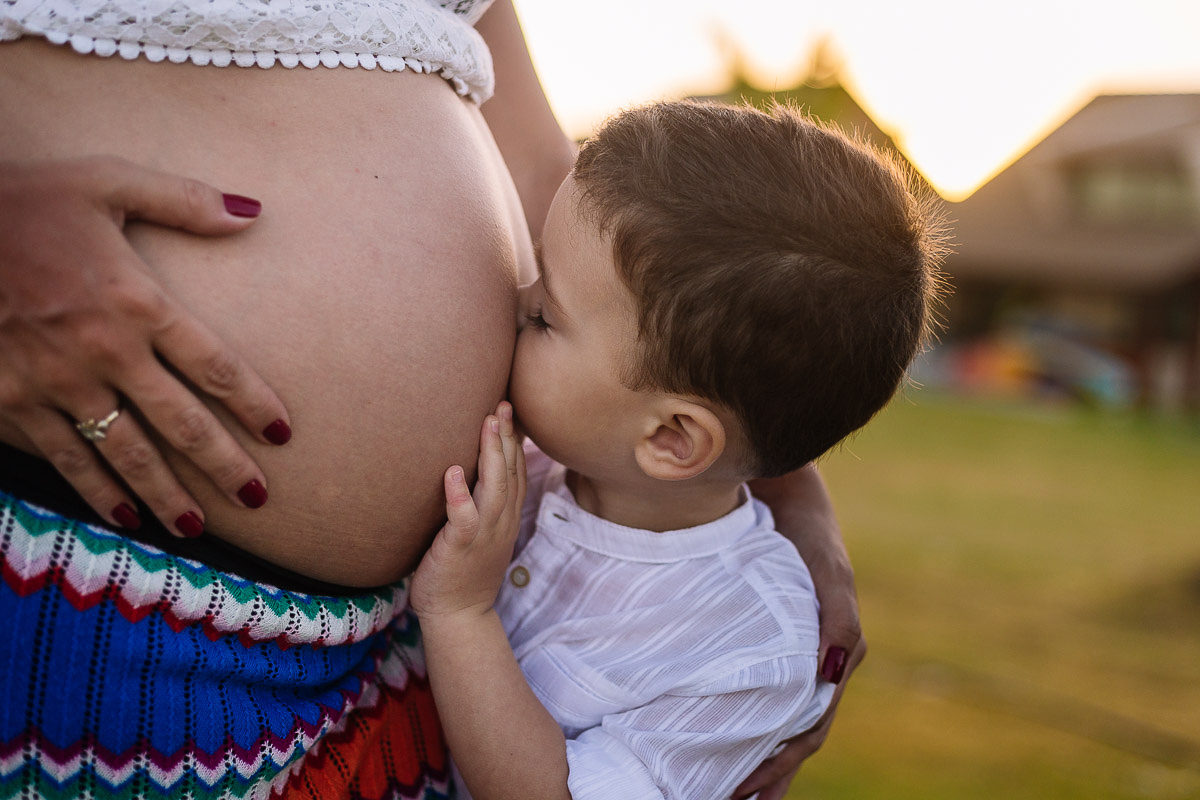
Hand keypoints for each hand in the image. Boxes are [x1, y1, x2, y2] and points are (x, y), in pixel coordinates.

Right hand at [0, 157, 291, 536]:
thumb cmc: (23, 196)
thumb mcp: (107, 180)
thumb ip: (184, 201)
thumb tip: (254, 212)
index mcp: (138, 300)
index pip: (216, 366)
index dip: (254, 404)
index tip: (281, 434)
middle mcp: (105, 351)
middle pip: (182, 423)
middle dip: (223, 465)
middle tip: (257, 497)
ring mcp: (57, 382)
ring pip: (127, 454)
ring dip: (167, 495)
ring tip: (198, 529)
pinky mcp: (11, 400)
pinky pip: (65, 457)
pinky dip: (97, 492)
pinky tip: (124, 518)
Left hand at [411, 402, 525, 618]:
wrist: (458, 615)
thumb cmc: (461, 572)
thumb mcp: (480, 533)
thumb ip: (479, 504)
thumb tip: (464, 472)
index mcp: (506, 517)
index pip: (516, 471)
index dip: (514, 440)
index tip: (508, 409)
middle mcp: (501, 521)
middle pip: (510, 472)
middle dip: (507, 436)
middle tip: (502, 404)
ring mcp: (484, 534)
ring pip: (494, 487)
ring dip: (491, 453)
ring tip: (487, 423)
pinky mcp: (460, 547)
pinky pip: (463, 518)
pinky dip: (459, 495)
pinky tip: (453, 472)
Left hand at [738, 465, 866, 798]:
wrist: (779, 489)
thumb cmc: (804, 531)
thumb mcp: (828, 572)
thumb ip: (839, 622)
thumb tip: (832, 677)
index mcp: (832, 659)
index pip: (806, 730)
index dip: (779, 766)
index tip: (748, 795)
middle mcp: (812, 663)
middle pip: (790, 735)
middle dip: (765, 775)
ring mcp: (788, 652)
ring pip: (770, 718)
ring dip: (752, 755)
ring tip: (724, 790)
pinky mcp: (763, 638)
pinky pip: (753, 689)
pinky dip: (739, 718)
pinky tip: (715, 734)